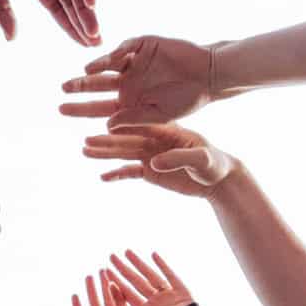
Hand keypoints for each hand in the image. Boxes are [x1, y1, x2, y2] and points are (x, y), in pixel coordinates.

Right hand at [0, 0, 99, 46]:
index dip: (70, 26)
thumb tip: (11, 39)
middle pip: (71, 1)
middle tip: (95, 43)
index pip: (57, 9)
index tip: (83, 44)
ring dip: (86, 8)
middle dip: (83, 23)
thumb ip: (1, 8)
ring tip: (94, 30)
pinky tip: (90, 2)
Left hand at [59, 35, 214, 122]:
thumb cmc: (188, 99)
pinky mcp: (143, 45)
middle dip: (80, 89)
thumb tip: (107, 126)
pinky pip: (123, 49)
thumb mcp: (159, 115)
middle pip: (98, 86)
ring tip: (77, 79)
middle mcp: (128, 81)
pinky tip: (97, 64)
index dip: (81, 108)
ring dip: (92, 72)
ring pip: (107, 66)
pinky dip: (110, 56)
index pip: (100, 106)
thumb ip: (134, 119)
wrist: (209, 75)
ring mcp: (134, 62)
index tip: (62, 110)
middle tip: (62, 92)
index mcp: (130, 101)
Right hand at [80, 120, 234, 197]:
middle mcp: (155, 140)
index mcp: (167, 131)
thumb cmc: (215, 164)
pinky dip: (117, 174)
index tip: (107, 125)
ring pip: (123, 154)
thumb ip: (179, 158)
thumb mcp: (201, 159)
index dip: (125, 126)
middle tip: (86, 140)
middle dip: (106, 140)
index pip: (142, 126)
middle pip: (126, 140)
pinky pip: (130, 172)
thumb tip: (154, 162)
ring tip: (85, 151)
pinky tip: (102, 176)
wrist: (219, 181)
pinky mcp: (151, 171)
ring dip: (105, 153)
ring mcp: (151, 155)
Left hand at [106, 250, 193, 305]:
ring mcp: (167, 295)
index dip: (116, 283)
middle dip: (123, 269)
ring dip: (138, 263)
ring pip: (150, 275)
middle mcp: (155, 301)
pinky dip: (163, 265)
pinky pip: (170, 275)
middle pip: (136, 281)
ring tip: (127, 252)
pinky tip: (153, 255)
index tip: (106, 272)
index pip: (127, 294)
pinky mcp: (181, 290)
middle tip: (111, 257)